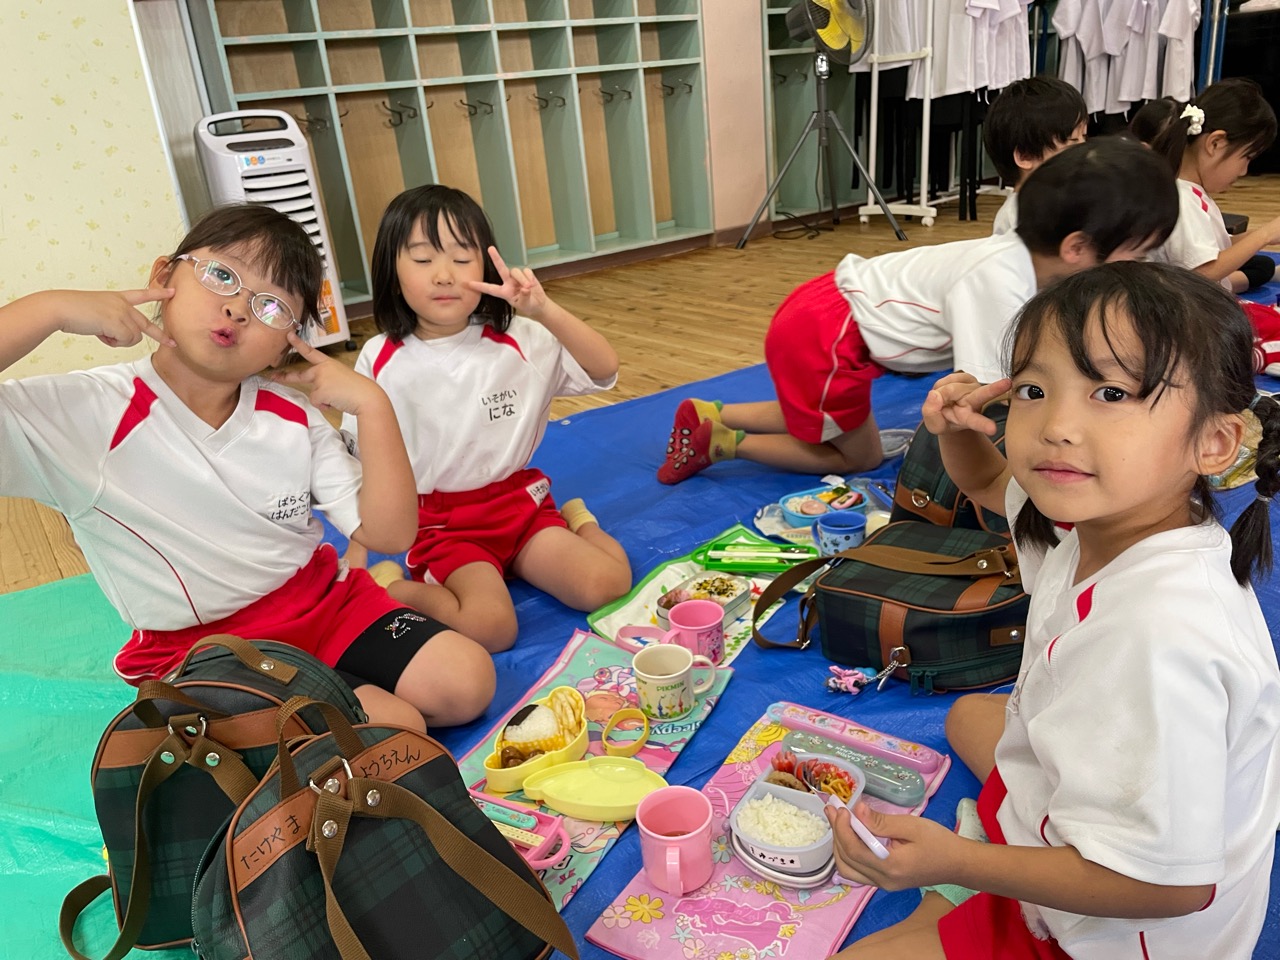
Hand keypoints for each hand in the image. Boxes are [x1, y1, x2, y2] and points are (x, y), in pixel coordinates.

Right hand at [55, 288, 175, 347]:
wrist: (61, 308)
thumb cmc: (74, 311)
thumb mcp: (99, 311)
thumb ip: (114, 321)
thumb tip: (123, 336)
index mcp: (118, 297)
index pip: (142, 294)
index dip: (159, 293)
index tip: (173, 292)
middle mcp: (123, 304)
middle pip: (146, 324)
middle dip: (160, 335)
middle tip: (172, 342)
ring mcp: (122, 312)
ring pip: (134, 337)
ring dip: (118, 340)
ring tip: (102, 332)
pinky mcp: (119, 322)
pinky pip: (126, 341)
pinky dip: (113, 342)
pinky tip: (101, 333)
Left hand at [271, 332, 385, 414]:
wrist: (366, 397)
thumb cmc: (358, 389)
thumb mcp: (341, 379)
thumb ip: (328, 381)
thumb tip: (320, 394)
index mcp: (328, 363)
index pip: (311, 352)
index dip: (298, 343)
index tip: (288, 335)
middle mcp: (322, 369)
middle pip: (301, 374)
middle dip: (285, 377)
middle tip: (273, 376)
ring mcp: (320, 379)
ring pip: (314, 395)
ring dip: (325, 400)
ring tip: (339, 397)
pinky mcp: (319, 390)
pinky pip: (317, 403)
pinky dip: (326, 406)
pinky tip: (337, 401)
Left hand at [465, 246, 548, 317]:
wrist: (538, 303)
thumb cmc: (528, 305)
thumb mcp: (525, 305)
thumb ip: (524, 297)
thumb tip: (525, 288)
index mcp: (504, 292)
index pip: (490, 289)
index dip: (480, 286)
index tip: (468, 283)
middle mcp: (508, 282)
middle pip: (501, 268)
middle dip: (496, 258)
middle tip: (490, 248)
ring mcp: (516, 277)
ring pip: (516, 271)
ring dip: (523, 279)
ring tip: (528, 287)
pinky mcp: (525, 273)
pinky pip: (526, 271)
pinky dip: (530, 277)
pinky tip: (532, 284)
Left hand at [825, 802, 958, 890]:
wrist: (958, 864)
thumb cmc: (939, 842)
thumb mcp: (911, 826)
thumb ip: (881, 821)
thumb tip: (857, 811)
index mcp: (890, 867)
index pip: (853, 850)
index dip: (842, 828)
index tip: (841, 809)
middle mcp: (883, 881)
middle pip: (846, 861)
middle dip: (836, 834)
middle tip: (833, 810)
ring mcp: (883, 885)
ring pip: (847, 870)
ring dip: (839, 845)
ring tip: (838, 821)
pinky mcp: (885, 883)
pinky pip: (857, 871)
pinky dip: (848, 853)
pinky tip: (850, 835)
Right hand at [921, 373, 1011, 437]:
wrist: (944, 409)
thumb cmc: (943, 420)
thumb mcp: (934, 425)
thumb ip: (931, 413)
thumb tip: (934, 395)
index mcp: (969, 418)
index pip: (975, 422)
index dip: (983, 425)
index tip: (992, 429)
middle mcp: (975, 402)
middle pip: (982, 395)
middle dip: (994, 389)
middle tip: (1006, 383)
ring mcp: (973, 387)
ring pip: (951, 387)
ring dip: (940, 393)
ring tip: (940, 401)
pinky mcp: (967, 377)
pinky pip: (949, 378)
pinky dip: (941, 385)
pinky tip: (943, 392)